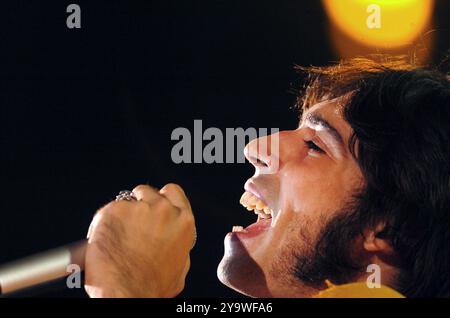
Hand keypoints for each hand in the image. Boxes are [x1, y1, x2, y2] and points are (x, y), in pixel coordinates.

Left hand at [84, 183, 195, 297]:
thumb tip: (174, 241)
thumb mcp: (179, 268)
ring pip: (128, 200)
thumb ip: (179, 247)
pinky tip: (107, 241)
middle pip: (149, 192)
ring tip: (118, 237)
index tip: (153, 205)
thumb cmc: (150, 287)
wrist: (125, 293)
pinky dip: (105, 223)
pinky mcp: (115, 210)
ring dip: (123, 214)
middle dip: (141, 203)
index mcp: (184, 223)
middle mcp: (164, 211)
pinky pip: (109, 211)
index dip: (161, 198)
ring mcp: (139, 209)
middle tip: (132, 223)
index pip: (173, 192)